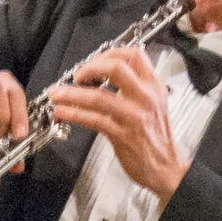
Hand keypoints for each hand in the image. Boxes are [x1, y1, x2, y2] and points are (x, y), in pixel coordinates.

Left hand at [45, 47, 187, 197]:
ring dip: (71, 93)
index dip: (110, 53)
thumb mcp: (153, 103)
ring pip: (97, 96)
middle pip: (115, 68)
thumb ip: (134, 86)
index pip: (134, 55)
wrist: (166, 167)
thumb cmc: (156, 136)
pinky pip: (93, 120)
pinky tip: (62, 112)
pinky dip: (73, 114)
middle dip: (90, 67)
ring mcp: (133, 116)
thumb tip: (103, 73)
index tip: (95, 60)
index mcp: (153, 86)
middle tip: (77, 75)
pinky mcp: (121, 135)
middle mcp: (145, 97)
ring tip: (56, 94)